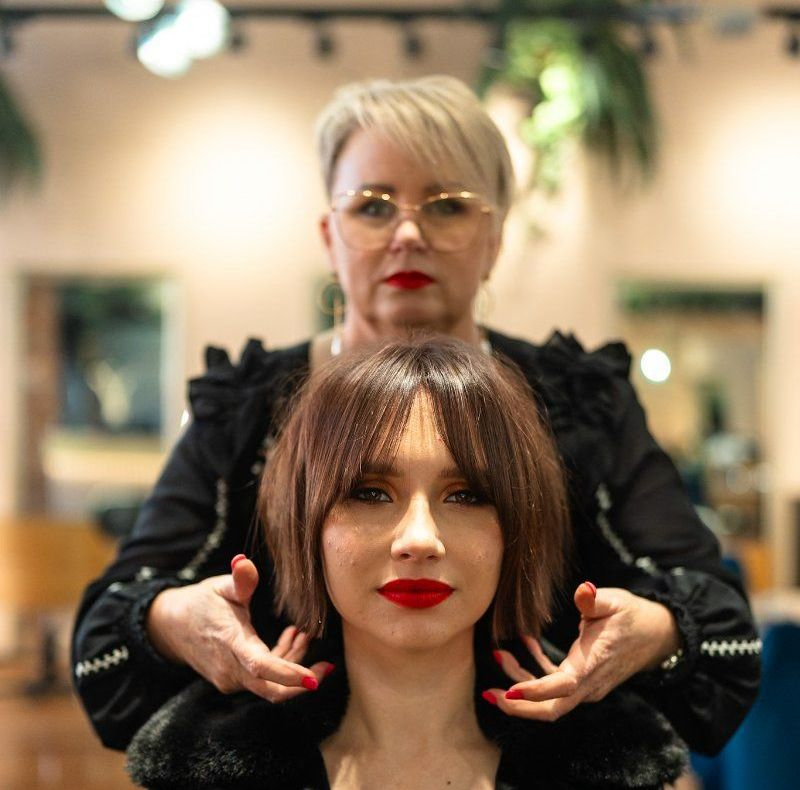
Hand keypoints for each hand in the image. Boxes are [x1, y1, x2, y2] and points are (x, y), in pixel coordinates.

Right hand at [146, 555, 331, 700]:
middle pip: (271, 688)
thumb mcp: (220, 586)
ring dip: (292, 662)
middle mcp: (230, 668)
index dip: (288, 675)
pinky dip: (280, 663)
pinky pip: (261, 679)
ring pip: (269, 682)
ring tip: (304, 634)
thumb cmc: (201, 602)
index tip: (314, 680)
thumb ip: (239, 579)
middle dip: (302, 681)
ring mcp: (230, 678)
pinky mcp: (232, 680)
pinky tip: (290, 639)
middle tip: (327, 666)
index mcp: (231, 643)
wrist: (171, 626)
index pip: (262, 666)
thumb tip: (243, 561)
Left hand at [486, 582, 680, 720]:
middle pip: (552, 708)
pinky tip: (524, 645)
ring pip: (549, 698)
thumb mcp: (614, 601)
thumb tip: (583, 589)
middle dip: (519, 707)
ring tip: (497, 655)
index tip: (509, 690)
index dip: (535, 692)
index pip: (562, 686)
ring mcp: (586, 686)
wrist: (656, 635)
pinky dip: (535, 672)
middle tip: (489, 693)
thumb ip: (594, 599)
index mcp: (594, 664)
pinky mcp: (582, 681)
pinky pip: (554, 685)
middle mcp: (589, 683)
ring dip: (521, 683)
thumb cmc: (632, 616)